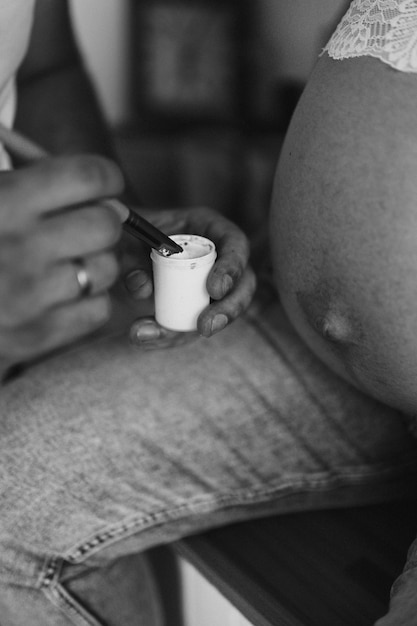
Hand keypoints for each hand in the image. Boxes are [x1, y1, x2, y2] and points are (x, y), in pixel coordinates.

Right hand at [0, 154, 123, 373]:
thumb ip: (32, 178)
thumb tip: (101, 190)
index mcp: (4, 202)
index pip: (88, 176)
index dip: (105, 177)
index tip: (104, 184)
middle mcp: (21, 247)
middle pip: (106, 225)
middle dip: (101, 222)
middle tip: (84, 227)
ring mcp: (31, 295)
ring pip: (107, 268)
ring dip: (96, 263)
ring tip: (67, 263)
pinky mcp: (39, 334)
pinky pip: (99, 309)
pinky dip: (89, 300)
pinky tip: (63, 293)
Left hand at [124, 207, 256, 349]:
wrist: (116, 242)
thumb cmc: (130, 230)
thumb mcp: (129, 236)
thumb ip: (133, 256)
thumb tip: (143, 286)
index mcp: (209, 228)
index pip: (236, 246)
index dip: (232, 269)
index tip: (214, 290)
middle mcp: (216, 259)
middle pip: (241, 288)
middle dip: (227, 312)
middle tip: (205, 328)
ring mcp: (206, 287)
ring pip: (215, 315)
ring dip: (187, 332)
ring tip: (152, 335)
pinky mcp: (191, 308)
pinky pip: (187, 327)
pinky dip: (167, 336)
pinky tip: (143, 336)